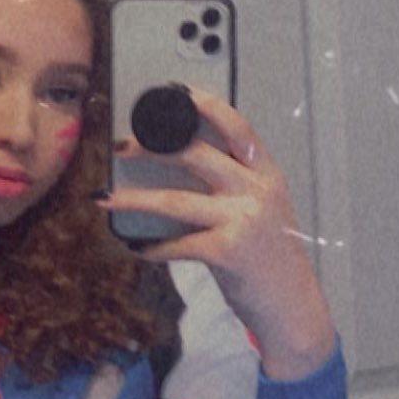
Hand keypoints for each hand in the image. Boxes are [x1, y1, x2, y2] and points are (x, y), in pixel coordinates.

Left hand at [100, 89, 336, 379]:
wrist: (292, 306)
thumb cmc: (272, 260)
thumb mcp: (265, 212)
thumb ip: (236, 187)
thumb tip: (183, 166)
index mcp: (267, 177)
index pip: (238, 129)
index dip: (208, 106)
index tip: (179, 92)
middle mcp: (257, 193)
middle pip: (197, 156)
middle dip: (153, 147)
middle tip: (122, 146)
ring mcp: (243, 221)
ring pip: (176, 200)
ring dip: (135, 199)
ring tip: (107, 197)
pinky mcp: (227, 252)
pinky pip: (177, 244)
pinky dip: (154, 248)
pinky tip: (140, 248)